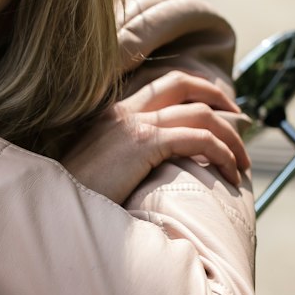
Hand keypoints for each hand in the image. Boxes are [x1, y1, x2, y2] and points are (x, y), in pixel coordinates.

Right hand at [61, 71, 250, 203]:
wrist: (52, 211)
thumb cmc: (74, 203)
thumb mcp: (97, 173)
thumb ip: (121, 162)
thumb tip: (149, 174)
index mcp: (110, 115)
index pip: (160, 86)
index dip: (194, 91)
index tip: (216, 111)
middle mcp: (123, 111)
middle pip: (183, 83)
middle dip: (219, 97)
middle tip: (240, 120)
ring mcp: (133, 124)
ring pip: (201, 114)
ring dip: (230, 137)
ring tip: (243, 164)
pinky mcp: (144, 143)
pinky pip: (200, 139)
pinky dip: (223, 154)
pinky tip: (230, 174)